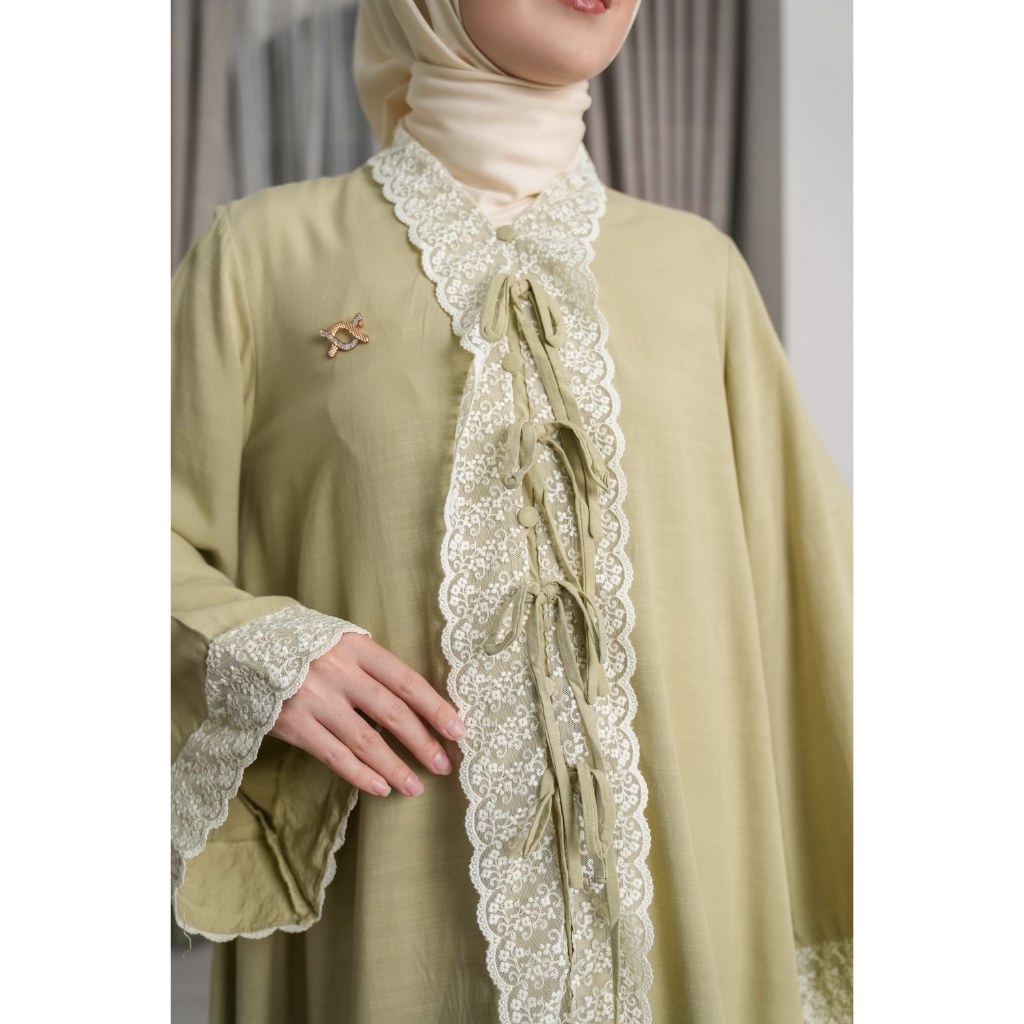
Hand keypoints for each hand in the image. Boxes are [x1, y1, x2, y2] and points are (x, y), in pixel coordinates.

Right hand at [269, 631, 464, 796]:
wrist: (245, 644)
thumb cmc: (305, 645)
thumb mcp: (342, 641)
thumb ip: (372, 666)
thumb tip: (414, 700)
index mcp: (358, 648)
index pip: (407, 681)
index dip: (435, 708)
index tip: (458, 731)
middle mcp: (340, 672)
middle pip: (392, 713)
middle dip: (422, 742)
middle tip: (443, 765)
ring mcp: (315, 699)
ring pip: (365, 741)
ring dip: (394, 767)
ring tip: (415, 786)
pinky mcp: (294, 724)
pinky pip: (334, 755)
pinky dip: (360, 774)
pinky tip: (380, 787)